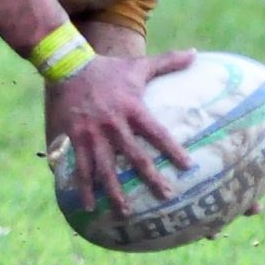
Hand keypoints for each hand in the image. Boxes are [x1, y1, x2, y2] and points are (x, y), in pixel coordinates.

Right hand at [45, 50, 197, 211]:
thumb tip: (195, 53)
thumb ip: (168, 62)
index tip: (187, 166)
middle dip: (150, 177)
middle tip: (166, 196)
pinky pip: (81, 167)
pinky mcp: (76, 139)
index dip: (172, 149)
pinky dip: (84, 188)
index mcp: (133, 109)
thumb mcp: (138, 65)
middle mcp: (114, 125)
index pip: (157, 133)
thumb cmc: (108, 69)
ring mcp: (93, 134)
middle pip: (135, 156)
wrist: (69, 67)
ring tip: (126, 211)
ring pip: (106, 168)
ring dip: (115, 191)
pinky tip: (89, 206)